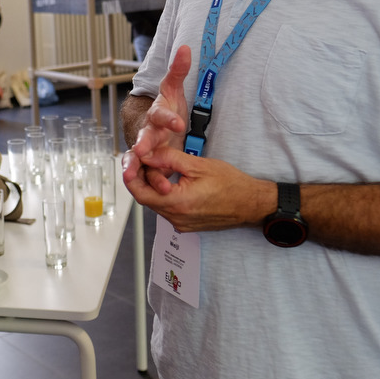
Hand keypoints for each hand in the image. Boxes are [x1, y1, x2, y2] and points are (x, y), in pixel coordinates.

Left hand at [121, 44, 272, 231]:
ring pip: (156, 204)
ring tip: (158, 167)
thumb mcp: (197, 165)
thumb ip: (168, 159)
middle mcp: (177, 219)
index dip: (130, 177)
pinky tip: (170, 180)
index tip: (128, 163)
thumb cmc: (231, 184)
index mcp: (178, 204)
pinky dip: (164, 194)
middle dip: (141, 179)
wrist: (252, 204)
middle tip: (141, 160)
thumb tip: (146, 153)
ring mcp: (181, 224)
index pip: (141, 193)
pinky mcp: (187, 225)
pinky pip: (168, 209)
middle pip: (147, 199)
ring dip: (153, 186)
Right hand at [122, 45, 190, 195]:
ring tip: (134, 178)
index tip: (178, 123)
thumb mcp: (172, 91)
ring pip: (138, 159)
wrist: (149, 125)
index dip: (169, 118)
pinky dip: (146, 183)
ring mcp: (145, 149)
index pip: (161, 114)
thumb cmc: (165, 109)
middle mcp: (148, 132)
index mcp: (157, 115)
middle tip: (143, 151)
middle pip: (144, 138)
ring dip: (138, 168)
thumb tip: (185, 47)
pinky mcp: (146, 165)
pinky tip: (154, 193)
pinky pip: (143, 174)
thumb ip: (177, 71)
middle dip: (143, 144)